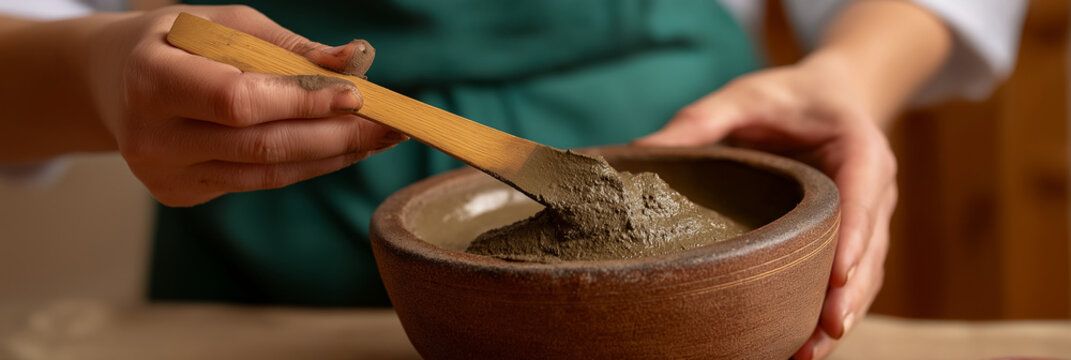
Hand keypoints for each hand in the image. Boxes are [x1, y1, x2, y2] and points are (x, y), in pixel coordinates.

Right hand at [82, 5, 403, 205]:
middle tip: (391, 125)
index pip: (239, 101)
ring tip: (379, 139)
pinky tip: (342, 149)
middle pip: (263, 145)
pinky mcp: (183, 194)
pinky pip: (259, 181)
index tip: (357, 94)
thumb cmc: (178, 42)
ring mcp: (166, 174)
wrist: (114, 82)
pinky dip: (307, 165)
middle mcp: (152, 136)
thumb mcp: (225, 26)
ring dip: (333, 156)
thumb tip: (357, 59)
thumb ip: (289, 46)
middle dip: (336, 136)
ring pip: (268, 172)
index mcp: (152, 79)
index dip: (302, 101)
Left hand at [635, 54, 897, 358]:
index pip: (862, 194)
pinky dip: (830, 311)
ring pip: (864, 274)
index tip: (836, 276)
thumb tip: (640, 152)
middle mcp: (873, 189)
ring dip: (841, 314)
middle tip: (824, 332)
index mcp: (859, 147)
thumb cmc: (785, 98)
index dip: (853, 237)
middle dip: (848, 293)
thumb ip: (701, 120)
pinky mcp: (852, 240)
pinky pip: (848, 280)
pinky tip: (804, 346)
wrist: (827, 99)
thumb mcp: (744, 97)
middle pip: (869, 248)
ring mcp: (868, 219)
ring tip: (810, 354)